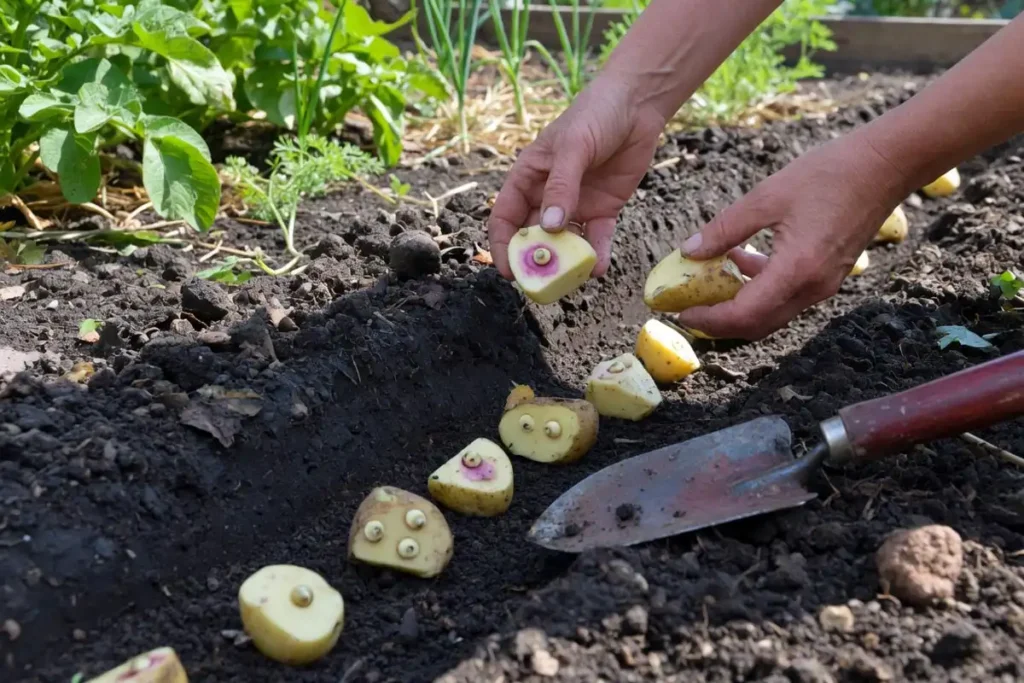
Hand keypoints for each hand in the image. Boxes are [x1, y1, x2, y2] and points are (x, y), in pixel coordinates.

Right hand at [487, 74, 666, 278]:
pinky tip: (599, 268)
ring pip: (564, 243)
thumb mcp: (573, 147)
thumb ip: (561, 187)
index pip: (505, 217)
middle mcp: (547, 196)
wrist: (637, 105)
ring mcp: (575, 205)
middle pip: (532, 236)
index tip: (509, 270)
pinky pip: (596, 238)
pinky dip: (597, 255)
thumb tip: (550, 227)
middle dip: (535, 261)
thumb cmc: (595, 115)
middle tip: (541, 284)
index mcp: (528, 177)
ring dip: (566, 263)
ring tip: (572, 280)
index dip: (502, 245)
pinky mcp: (603, 209)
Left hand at [674, 133, 906, 339]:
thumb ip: (725, 228)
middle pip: (757, 324)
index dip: (709, 320)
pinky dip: (759, 289)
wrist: (886, 165)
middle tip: (688, 309)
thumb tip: (689, 250)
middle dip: (719, 323)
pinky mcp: (828, 275)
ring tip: (707, 284)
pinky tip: (741, 259)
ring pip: (772, 313)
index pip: (744, 315)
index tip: (681, 313)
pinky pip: (787, 296)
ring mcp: (824, 285)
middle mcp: (812, 288)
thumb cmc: (830, 174)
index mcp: (796, 271)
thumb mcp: (767, 197)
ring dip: (738, 306)